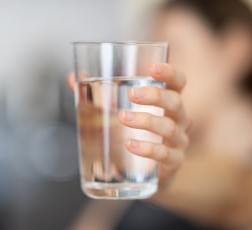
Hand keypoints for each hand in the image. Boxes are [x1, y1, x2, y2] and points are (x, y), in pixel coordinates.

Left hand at [67, 63, 189, 186]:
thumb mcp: (117, 111)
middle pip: (175, 102)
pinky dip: (148, 148)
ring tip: (123, 118)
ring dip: (146, 121)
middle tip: (132, 94)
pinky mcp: (173, 161)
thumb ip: (96, 94)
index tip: (152, 68)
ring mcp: (178, 141)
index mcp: (167, 102)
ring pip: (169, 127)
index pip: (178, 82)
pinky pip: (165, 154)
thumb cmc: (134, 133)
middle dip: (155, 96)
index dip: (170, 73)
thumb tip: (73, 77)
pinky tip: (130, 144)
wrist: (144, 171)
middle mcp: (178, 119)